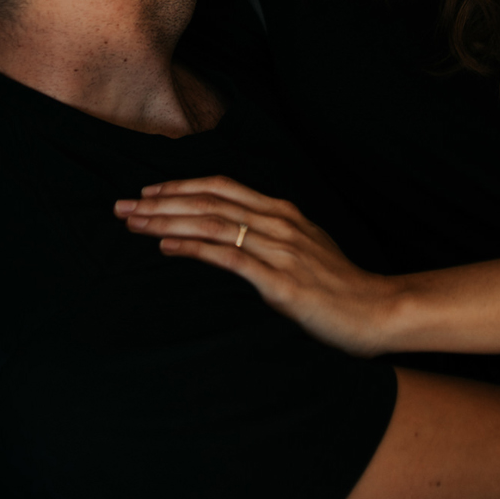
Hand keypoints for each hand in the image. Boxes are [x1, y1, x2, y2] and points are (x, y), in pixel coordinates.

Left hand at [115, 177, 403, 356]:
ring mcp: (280, 250)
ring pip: (212, 224)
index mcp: (282, 212)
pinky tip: (166, 247)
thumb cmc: (338, 286)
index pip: (221, 187)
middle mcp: (278, 223)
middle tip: (122, 207)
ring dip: (167, 222)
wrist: (377, 312)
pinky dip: (193, 248)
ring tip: (134, 224)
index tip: (147, 192)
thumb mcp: (303, 249)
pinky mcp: (280, 282)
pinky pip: (228, 258)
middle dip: (160, 202)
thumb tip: (231, 233)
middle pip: (208, 202)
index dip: (180, 186)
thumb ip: (269, 236)